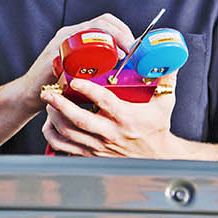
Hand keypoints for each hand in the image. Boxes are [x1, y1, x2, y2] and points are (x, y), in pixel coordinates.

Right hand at [17, 13, 134, 112]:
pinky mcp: (55, 54)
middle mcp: (69, 34)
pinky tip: (103, 62)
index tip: (134, 45)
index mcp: (76, 35)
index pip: (104, 21)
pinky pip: (77, 47)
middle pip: (101, 21)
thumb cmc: (57, 85)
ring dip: (112, 39)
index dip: (122, 29)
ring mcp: (61, 42)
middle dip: (122, 33)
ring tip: (123, 56)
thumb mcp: (80, 70)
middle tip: (132, 50)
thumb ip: (96, 66)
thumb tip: (122, 69)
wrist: (29, 94)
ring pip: (92, 29)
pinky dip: (93, 52)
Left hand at [40, 71, 190, 157]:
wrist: (156, 158)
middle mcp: (111, 133)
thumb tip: (168, 58)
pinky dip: (53, 137)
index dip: (88, 90)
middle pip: (80, 120)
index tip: (75, 80)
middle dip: (60, 105)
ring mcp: (99, 147)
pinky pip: (66, 149)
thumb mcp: (165, 104)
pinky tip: (49, 125)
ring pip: (69, 134)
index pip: (104, 101)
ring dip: (55, 118)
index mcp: (127, 118)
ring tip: (48, 103)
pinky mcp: (93, 156)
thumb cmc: (157, 129)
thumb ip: (165, 80)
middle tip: (49, 91)